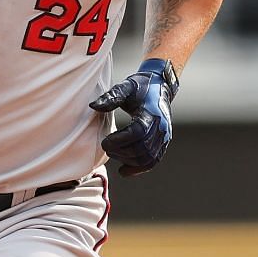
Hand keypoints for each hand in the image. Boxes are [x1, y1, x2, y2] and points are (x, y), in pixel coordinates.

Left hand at [87, 58, 179, 176]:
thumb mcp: (126, 87)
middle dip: (121, 152)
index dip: (119, 140)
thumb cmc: (140, 86)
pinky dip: (138, 169)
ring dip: (128, 161)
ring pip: (147, 158)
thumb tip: (93, 106)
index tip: (105, 141)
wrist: (160, 86)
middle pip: (141, 148)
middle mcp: (161, 127)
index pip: (137, 132)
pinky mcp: (164, 143)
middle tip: (106, 147)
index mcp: (151, 113)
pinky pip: (153, 161)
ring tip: (114, 154)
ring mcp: (164, 136)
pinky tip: (123, 170)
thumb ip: (111, 97)